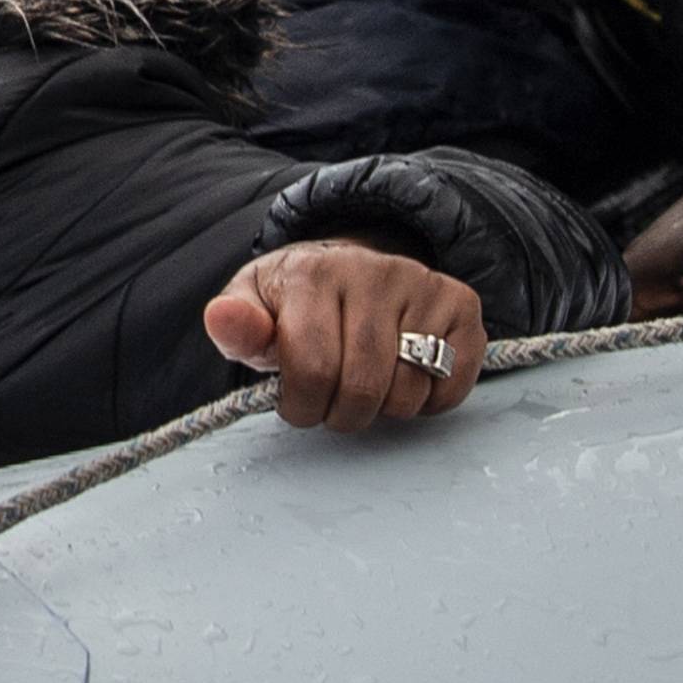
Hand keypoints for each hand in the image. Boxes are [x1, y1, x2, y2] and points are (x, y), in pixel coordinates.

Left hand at [202, 237, 484, 430]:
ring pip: (408, 392)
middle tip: (332, 400)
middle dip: (341, 413)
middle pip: (363, 387)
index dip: (302, 407)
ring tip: (366, 384)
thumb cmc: (293, 303)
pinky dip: (430, 400)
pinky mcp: (461, 304)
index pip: (312, 369)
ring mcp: (423, 284)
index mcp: (314, 272)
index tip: (297, 402)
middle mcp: (374, 269)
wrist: (344, 269)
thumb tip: (222, 318)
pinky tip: (405, 377)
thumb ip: (236, 326)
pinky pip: (452, 384)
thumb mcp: (253, 309)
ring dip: (384, 409)